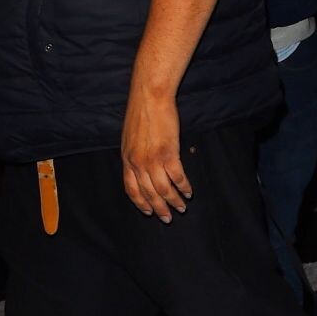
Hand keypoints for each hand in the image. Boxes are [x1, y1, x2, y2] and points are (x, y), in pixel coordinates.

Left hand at [121, 86, 191, 221]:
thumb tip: (141, 167)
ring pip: (164, 189)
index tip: (149, 211)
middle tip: (168, 218)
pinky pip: (178, 177)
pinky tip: (189, 191)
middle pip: (149, 193)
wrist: (150, 97)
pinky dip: (184, 186)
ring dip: (174, 201)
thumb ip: (134, 154)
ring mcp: (153, 160)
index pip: (131, 189)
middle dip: (159, 208)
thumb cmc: (141, 113)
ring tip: (181, 207)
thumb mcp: (130, 137)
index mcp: (127, 160)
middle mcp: (138, 164)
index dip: (141, 203)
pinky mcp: (168, 153)